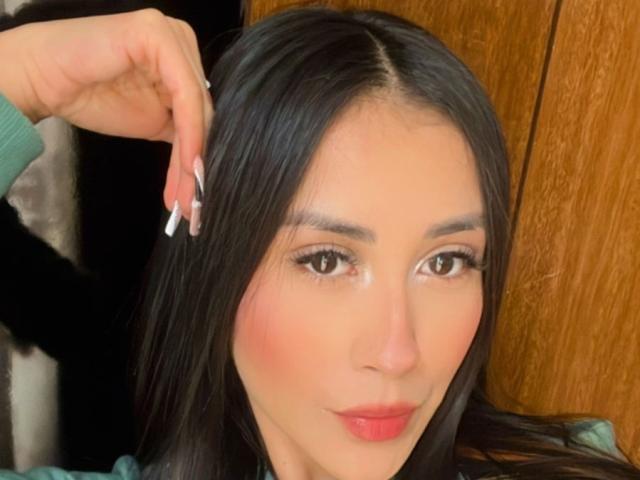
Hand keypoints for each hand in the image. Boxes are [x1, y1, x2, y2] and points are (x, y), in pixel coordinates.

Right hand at [0, 8, 213, 217]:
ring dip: (193, 158)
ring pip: (198, 107)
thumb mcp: (151, 121)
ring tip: (187, 196)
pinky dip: (190, 134)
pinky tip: (187, 165)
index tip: (196, 197)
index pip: (202, 111)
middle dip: (197, 163)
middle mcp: (183, 42)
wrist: (44, 80)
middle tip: (192, 205)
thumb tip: (208, 163)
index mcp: (183, 58)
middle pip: (203, 111)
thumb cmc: (91, 95)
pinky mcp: (158, 36)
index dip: (201, 156)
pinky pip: (185, 94)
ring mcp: (172, 35)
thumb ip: (183, 131)